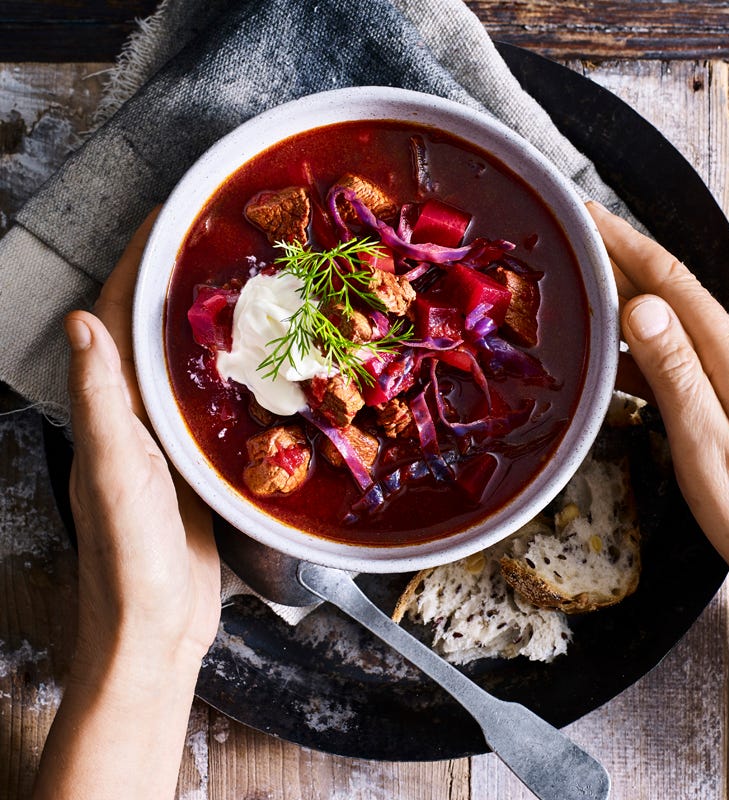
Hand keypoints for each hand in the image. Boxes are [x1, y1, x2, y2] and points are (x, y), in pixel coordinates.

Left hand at [34, 211, 220, 799]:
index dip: (136, 264)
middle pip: (152, 333)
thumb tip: (83, 320)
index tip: (167, 217)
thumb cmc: (131, 561)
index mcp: (107, 413)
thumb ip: (101, 403)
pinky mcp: (198, 466)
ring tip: (252, 289)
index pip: (115, 319)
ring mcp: (167, 442)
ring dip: (209, 325)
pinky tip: (266, 367)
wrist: (155, 631)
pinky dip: (233, 376)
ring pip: (186, 366)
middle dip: (178, 283)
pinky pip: (213, 405)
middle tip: (224, 244)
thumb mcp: (116, 477)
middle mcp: (133, 419)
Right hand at [589, 202, 728, 620]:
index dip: (626, 245)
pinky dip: (638, 342)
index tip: (589, 219)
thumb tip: (641, 310)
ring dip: (626, 296)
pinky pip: (676, 354)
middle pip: (672, 292)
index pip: (672, 284)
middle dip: (622, 256)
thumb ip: (675, 374)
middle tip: (576, 238)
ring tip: (582, 285)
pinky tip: (613, 350)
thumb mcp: (706, 447)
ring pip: (671, 320)